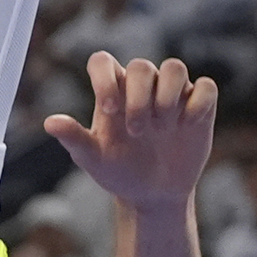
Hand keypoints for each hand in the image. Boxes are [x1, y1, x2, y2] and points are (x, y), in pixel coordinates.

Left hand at [46, 53, 219, 215]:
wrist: (154, 195)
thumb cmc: (120, 172)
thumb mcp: (94, 159)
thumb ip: (75, 138)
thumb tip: (50, 122)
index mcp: (114, 91)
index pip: (103, 61)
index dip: (104, 77)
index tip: (109, 109)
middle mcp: (143, 87)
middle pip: (141, 65)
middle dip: (139, 97)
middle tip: (136, 131)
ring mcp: (174, 94)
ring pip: (175, 67)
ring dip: (168, 96)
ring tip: (162, 128)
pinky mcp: (200, 105)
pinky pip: (205, 87)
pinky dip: (197, 103)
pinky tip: (186, 125)